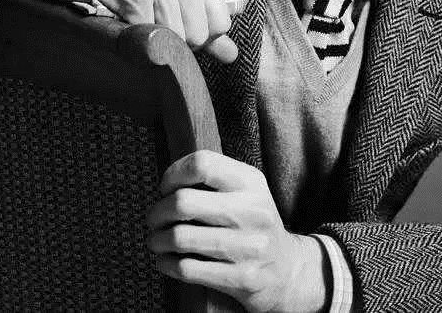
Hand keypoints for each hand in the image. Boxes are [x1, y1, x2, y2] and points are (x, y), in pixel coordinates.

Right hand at [7, 0, 237, 63]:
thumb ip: (198, 20)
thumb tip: (231, 54)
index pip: (220, 22)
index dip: (195, 36)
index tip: (168, 24)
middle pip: (199, 36)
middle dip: (171, 42)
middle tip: (140, 19)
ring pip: (174, 41)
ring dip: (146, 40)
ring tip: (125, 14)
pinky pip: (146, 37)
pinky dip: (127, 37)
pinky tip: (112, 14)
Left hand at [146, 151, 327, 312]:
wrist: (288, 271)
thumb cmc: (253, 224)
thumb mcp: (245, 191)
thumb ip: (212, 178)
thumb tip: (165, 184)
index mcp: (251, 182)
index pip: (202, 164)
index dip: (173, 174)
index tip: (165, 188)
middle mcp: (253, 211)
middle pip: (183, 202)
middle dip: (157, 212)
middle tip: (153, 219)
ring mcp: (249, 247)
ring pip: (180, 238)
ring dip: (157, 240)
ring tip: (156, 240)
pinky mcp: (242, 278)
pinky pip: (187, 269)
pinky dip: (166, 264)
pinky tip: (165, 261)